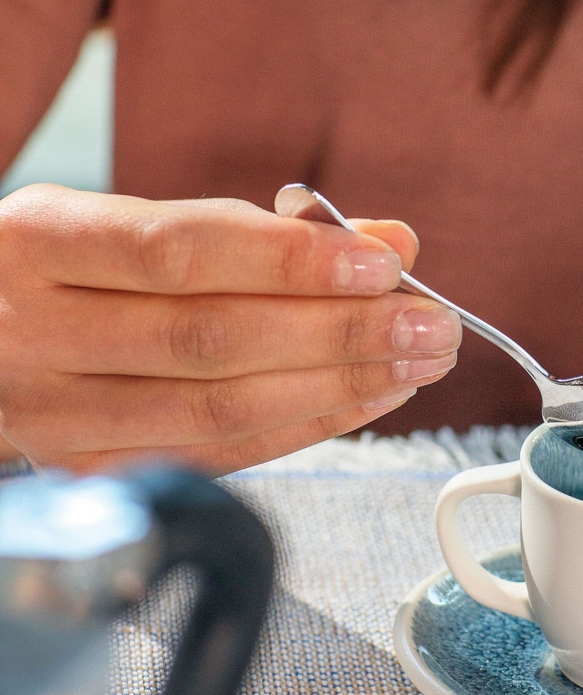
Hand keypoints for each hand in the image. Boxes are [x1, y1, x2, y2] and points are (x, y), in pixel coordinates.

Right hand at [0, 185, 460, 474]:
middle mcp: (37, 331)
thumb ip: (263, 232)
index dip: (289, 261)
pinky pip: (219, 454)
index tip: (383, 266)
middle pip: (211, 338)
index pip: (177, 250)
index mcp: (41, 243)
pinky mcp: (90, 470)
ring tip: (417, 363)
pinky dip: (306, 426)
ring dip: (339, 386)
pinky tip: (367, 400)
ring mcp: (59, 413)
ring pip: (219, 408)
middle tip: (431, 326)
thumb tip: (389, 242)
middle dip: (340, 333)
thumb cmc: (78, 271)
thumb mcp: (142, 224)